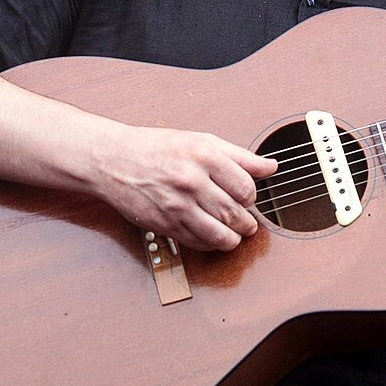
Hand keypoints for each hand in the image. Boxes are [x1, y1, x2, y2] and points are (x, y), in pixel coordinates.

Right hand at [96, 124, 277, 251]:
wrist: (114, 160)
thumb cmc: (158, 148)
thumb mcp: (202, 141)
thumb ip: (240, 156)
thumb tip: (271, 167)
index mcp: (205, 156)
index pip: (246, 188)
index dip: (252, 197)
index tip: (248, 198)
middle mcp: (191, 180)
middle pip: (235, 213)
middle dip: (247, 222)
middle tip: (248, 222)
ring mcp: (177, 205)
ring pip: (220, 234)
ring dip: (234, 238)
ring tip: (236, 234)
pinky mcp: (164, 224)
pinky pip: (198, 242)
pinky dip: (211, 244)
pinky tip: (213, 236)